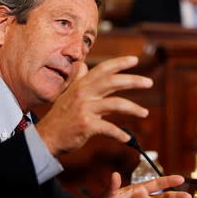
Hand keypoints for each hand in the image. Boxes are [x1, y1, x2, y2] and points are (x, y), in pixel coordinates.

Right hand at [36, 56, 152, 155]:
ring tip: (145, 113)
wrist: (47, 137)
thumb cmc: (60, 117)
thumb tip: (83, 65)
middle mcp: (83, 94)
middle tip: (149, 82)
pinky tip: (127, 138)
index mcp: (82, 85)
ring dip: (133, 108)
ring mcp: (85, 109)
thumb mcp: (68, 94)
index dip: (120, 63)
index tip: (135, 59)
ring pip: (116, 104)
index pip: (103, 69)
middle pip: (113, 82)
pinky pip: (109, 128)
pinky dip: (120, 134)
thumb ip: (78, 80)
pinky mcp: (86, 125)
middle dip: (133, 81)